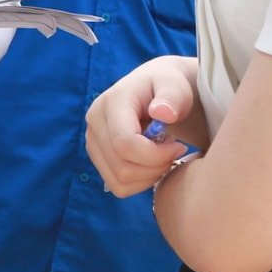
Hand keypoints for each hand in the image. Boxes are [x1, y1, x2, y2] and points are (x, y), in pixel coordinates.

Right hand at [85, 56, 197, 196]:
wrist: (157, 89)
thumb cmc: (168, 86)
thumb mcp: (175, 85)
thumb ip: (172, 96)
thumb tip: (162, 113)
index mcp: (111, 103)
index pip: (124, 144)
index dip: (155, 155)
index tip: (179, 147)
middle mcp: (94, 123)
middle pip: (122, 168)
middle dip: (155, 167)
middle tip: (174, 152)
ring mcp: (92, 141)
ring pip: (119, 181)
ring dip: (149, 176)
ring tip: (163, 155)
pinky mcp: (97, 156)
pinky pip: (118, 186)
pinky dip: (140, 182)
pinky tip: (152, 162)